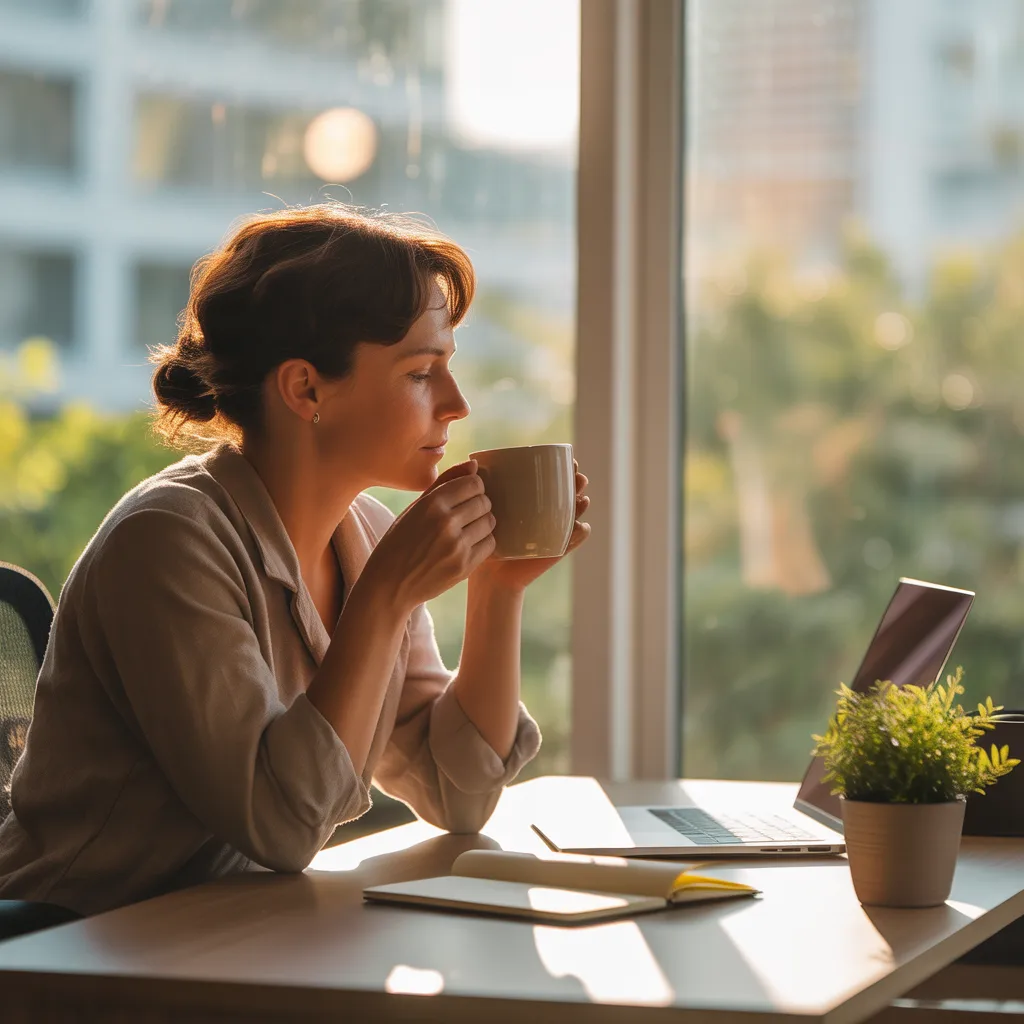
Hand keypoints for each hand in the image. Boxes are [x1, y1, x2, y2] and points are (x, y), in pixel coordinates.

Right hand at [363, 461, 495, 612]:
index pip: (474, 483)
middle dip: (479, 505)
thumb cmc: (400, 541)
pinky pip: (490, 544)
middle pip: (484, 502)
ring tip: (466, 530)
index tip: (465, 496)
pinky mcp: (464, 566)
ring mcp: (456, 546)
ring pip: (489, 522)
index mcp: (432, 503)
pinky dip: (483, 542)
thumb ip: (445, 482)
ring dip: (482, 523)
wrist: (390, 585)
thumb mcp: (415, 507)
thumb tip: (475, 464)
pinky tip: (468, 544)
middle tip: (466, 515)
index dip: (473, 488)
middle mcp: (446, 522)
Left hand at [471, 461, 590, 591]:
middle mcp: (547, 511)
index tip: (565, 460)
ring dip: (583, 502)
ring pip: (577, 511)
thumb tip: (473, 463)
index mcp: (532, 497)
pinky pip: (576, 537)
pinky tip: (579, 525)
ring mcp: (555, 529)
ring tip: (581, 498)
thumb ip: (470, 484)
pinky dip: (581, 531)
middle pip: (570, 490)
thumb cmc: (479, 535)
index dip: (563, 466)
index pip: (552, 476)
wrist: (487, 572)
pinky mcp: (557, 547)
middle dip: (578, 480)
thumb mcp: (476, 508)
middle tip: (576, 476)